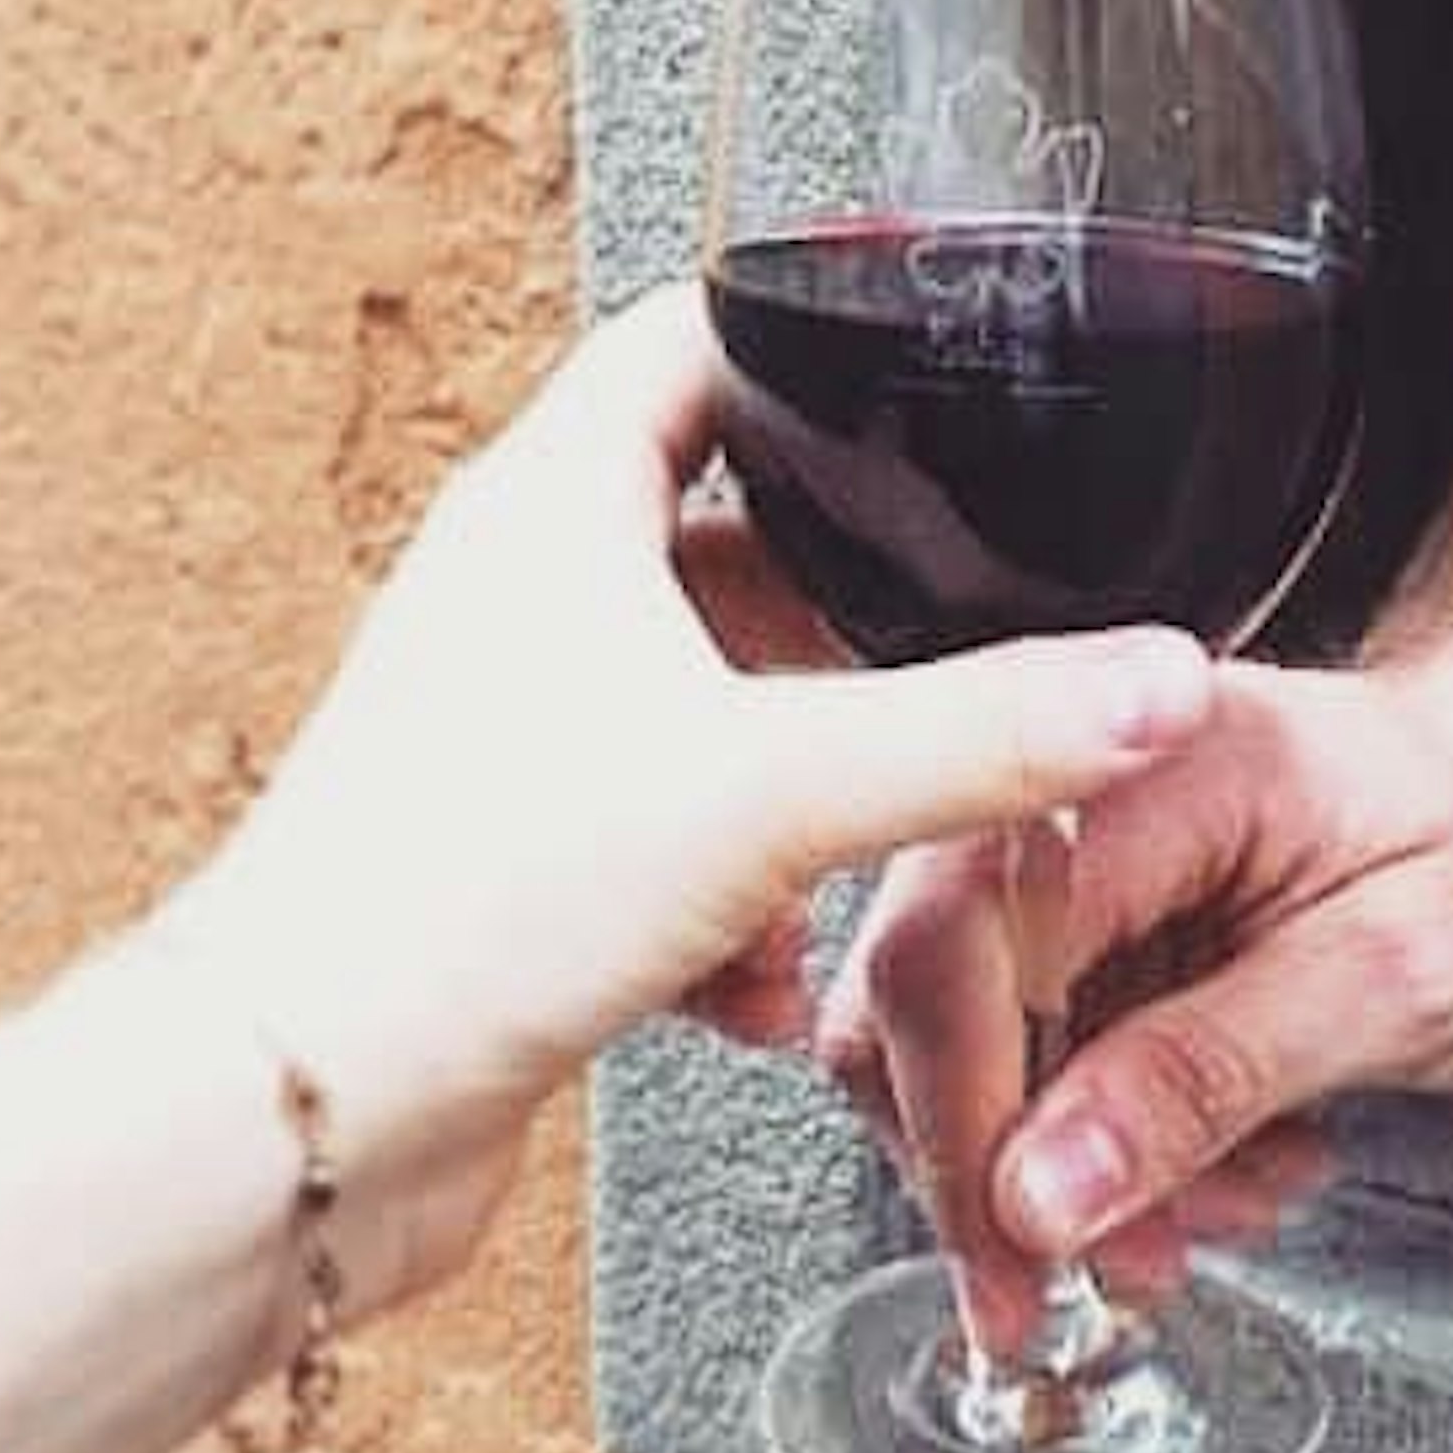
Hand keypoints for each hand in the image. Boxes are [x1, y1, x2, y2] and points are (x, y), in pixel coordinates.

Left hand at [163, 286, 1211, 1302]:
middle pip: (721, 538)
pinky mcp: (512, 869)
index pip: (693, 343)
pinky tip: (768, 977)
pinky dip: (736, 899)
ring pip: (703, 706)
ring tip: (872, 831)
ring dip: (802, 772)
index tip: (918, 365)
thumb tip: (1153, 683)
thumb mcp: (776, 789)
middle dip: (848, 604)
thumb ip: (986, 735)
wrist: (300, 1110)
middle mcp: (519, 602)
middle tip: (950, 637)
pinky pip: (664, 843)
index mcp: (552, 507)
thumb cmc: (456, 902)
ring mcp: (509, 737)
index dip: (813, 341)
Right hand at [820, 633, 1452, 1355]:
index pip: (966, 940)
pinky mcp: (1075, 930)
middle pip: (919, 994)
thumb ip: (1209, 1074)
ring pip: (962, 1050)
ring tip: (1212, 1212)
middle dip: (1000, 1171)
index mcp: (1145, 759)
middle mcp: (1069, 790)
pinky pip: (1028, 1061)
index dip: (964, 1119)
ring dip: (1063, 1176)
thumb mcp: (1394, 976)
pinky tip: (1216, 1169)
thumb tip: (1041, 1191)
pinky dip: (1103, 1152)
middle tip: (1089, 1283)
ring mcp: (1062, 863)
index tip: (1012, 1254)